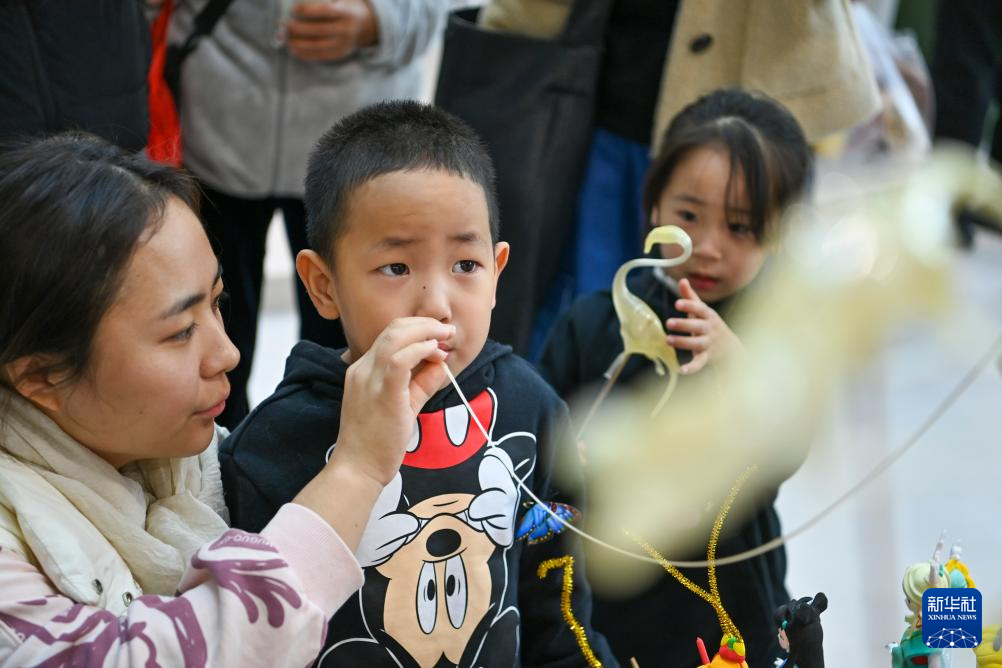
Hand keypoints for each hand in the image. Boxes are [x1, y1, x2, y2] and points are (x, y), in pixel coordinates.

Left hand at [283, 0, 377, 61]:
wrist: (364, 26)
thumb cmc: (344, 7)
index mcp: (346, 12)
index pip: (325, 11)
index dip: (308, 10)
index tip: (293, 9)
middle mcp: (346, 29)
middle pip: (319, 30)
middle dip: (298, 28)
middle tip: (283, 24)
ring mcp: (343, 44)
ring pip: (317, 45)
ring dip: (298, 43)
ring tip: (285, 38)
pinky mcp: (339, 54)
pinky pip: (320, 56)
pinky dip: (305, 54)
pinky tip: (293, 49)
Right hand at [333, 317, 453, 487]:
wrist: (357, 469)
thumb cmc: (377, 442)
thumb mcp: (404, 405)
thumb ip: (423, 383)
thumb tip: (442, 364)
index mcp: (363, 370)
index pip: (389, 335)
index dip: (417, 329)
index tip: (438, 337)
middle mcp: (362, 370)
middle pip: (393, 329)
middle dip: (425, 324)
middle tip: (447, 331)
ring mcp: (368, 380)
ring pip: (395, 338)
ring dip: (425, 332)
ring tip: (444, 338)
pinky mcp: (381, 394)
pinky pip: (398, 361)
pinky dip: (419, 350)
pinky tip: (434, 352)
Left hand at [665, 278, 743, 374]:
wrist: (731, 347)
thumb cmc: (710, 325)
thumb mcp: (703, 311)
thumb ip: (691, 297)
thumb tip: (682, 280)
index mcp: (707, 316)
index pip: (699, 309)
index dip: (689, 305)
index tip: (677, 302)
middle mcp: (709, 329)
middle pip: (697, 326)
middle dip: (684, 324)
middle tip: (669, 322)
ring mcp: (709, 343)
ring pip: (697, 344)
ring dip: (683, 342)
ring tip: (668, 340)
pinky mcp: (707, 357)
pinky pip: (700, 363)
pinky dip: (691, 367)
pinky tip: (681, 370)